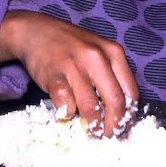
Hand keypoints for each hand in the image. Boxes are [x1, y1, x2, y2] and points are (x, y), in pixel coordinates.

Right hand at [0, 10, 139, 137]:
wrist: (34, 31)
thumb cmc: (70, 45)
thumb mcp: (98, 51)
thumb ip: (111, 74)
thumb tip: (119, 109)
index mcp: (113, 53)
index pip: (130, 92)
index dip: (128, 115)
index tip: (122, 126)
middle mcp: (96, 58)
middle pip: (114, 102)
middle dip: (113, 125)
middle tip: (108, 135)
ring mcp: (74, 66)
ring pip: (90, 107)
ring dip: (92, 125)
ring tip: (91, 131)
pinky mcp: (53, 76)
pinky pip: (65, 104)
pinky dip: (68, 113)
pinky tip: (67, 112)